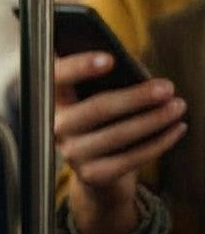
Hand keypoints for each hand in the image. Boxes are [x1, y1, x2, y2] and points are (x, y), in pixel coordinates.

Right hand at [55, 51, 186, 233]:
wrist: (96, 172)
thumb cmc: (101, 122)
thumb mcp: (95, 97)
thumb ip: (110, 80)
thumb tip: (138, 71)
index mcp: (55, 97)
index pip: (58, 76)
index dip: (80, 67)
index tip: (110, 59)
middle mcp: (57, 124)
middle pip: (97, 108)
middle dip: (136, 97)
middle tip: (166, 87)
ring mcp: (73, 152)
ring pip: (119, 134)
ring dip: (154, 119)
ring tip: (177, 106)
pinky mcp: (93, 174)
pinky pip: (132, 158)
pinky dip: (159, 142)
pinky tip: (176, 129)